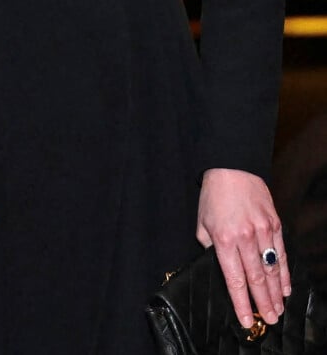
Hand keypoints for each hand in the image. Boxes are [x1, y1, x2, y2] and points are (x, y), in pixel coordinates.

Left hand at [197, 168, 290, 328]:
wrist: (231, 166)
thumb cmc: (213, 195)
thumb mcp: (202, 223)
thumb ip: (211, 249)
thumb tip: (220, 267)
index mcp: (224, 240)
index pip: (235, 280)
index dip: (241, 303)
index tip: (246, 320)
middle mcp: (246, 238)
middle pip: (256, 279)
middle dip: (262, 304)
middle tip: (269, 321)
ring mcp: (263, 230)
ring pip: (272, 269)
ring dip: (275, 293)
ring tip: (278, 310)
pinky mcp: (275, 223)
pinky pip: (281, 253)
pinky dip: (284, 272)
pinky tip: (285, 287)